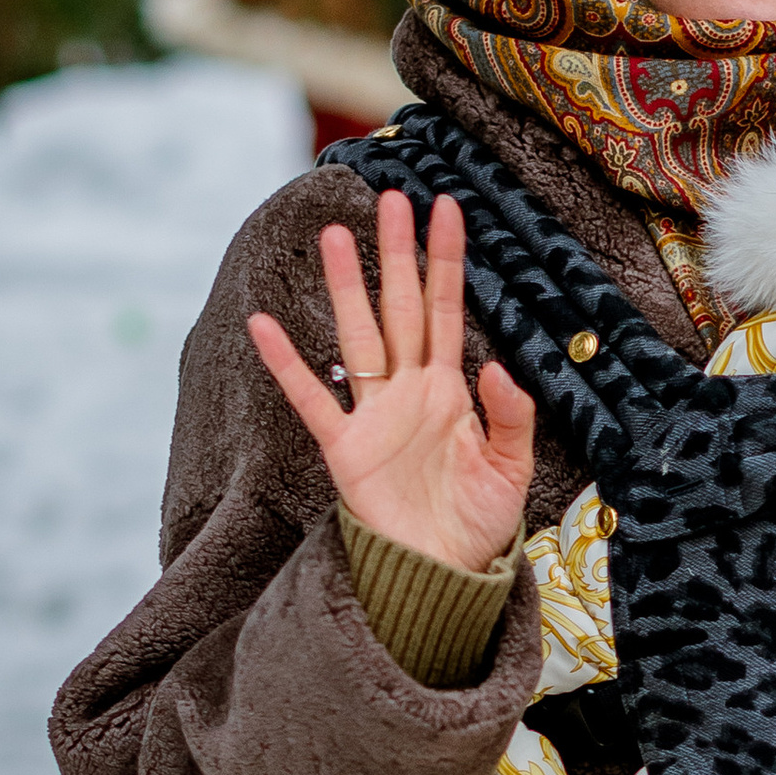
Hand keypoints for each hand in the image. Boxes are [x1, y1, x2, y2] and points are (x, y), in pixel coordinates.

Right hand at [250, 188, 534, 576]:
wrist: (442, 575)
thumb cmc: (477, 525)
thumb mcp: (512, 470)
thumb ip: (510, 416)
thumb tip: (495, 364)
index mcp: (450, 390)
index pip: (447, 310)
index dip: (446, 261)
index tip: (445, 209)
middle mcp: (408, 391)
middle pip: (400, 308)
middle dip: (396, 255)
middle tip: (388, 199)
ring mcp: (373, 415)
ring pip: (358, 337)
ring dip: (346, 289)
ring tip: (335, 237)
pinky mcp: (345, 449)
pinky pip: (312, 400)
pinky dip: (287, 365)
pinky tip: (264, 326)